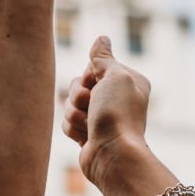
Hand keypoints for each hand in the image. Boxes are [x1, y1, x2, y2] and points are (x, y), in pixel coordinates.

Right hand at [63, 36, 150, 186]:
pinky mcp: (88, 133)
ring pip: (70, 103)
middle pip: (78, 83)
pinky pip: (67, 122)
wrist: (112, 156)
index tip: (99, 85)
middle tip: (93, 107)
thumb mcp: (114, 76)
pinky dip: (74, 129)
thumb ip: (103, 57)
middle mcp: (115, 97)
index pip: (93, 66)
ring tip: (91, 126)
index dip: (89, 75)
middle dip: (80, 96)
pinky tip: (86, 138)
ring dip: (76, 114)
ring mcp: (101, 116)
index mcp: (127, 81)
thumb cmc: (117, 115)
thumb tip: (102, 38)